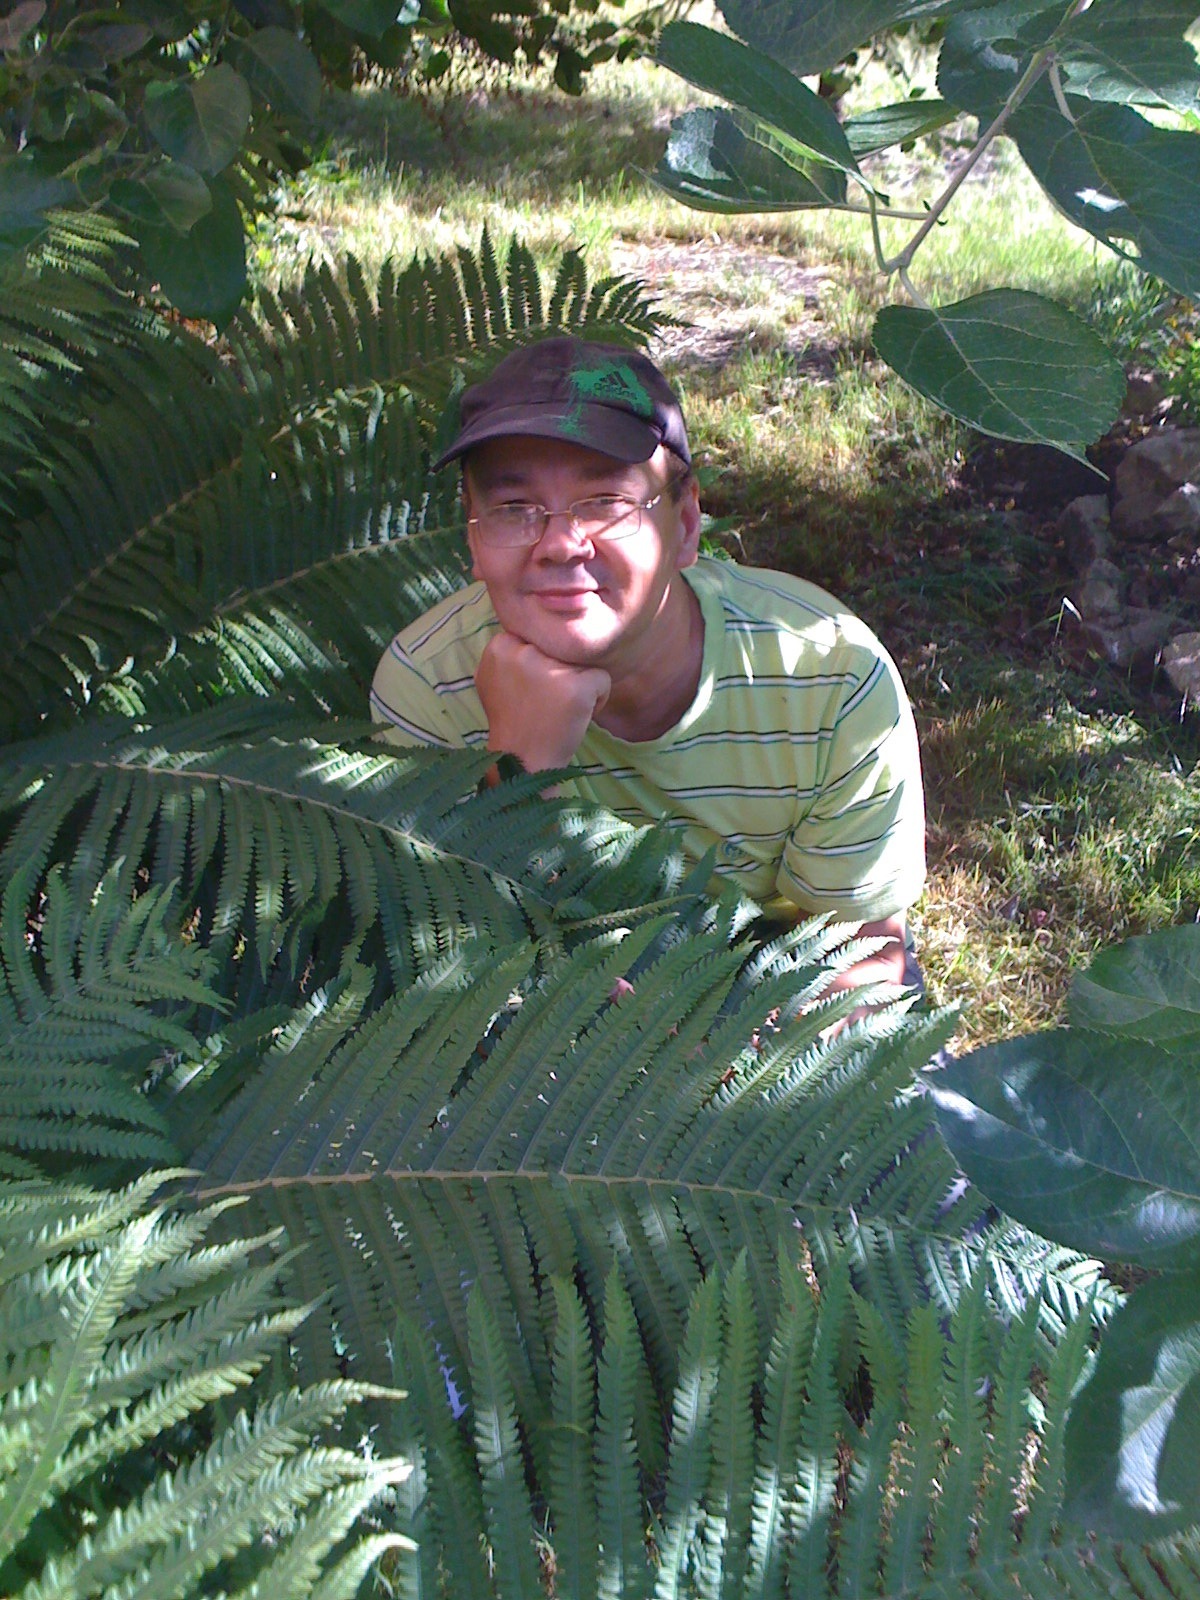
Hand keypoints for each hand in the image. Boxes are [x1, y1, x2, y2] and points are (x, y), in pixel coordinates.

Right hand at [476, 631, 609, 771]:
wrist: (523, 764)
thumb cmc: (515, 720)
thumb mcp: (496, 678)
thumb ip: (509, 651)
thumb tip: (529, 617)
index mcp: (499, 646)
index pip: (538, 637)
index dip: (540, 663)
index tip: (528, 692)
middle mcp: (521, 653)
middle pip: (561, 647)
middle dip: (560, 671)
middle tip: (544, 703)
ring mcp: (549, 669)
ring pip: (582, 661)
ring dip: (578, 684)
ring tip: (558, 710)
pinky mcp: (576, 687)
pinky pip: (602, 678)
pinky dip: (598, 699)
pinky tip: (577, 717)